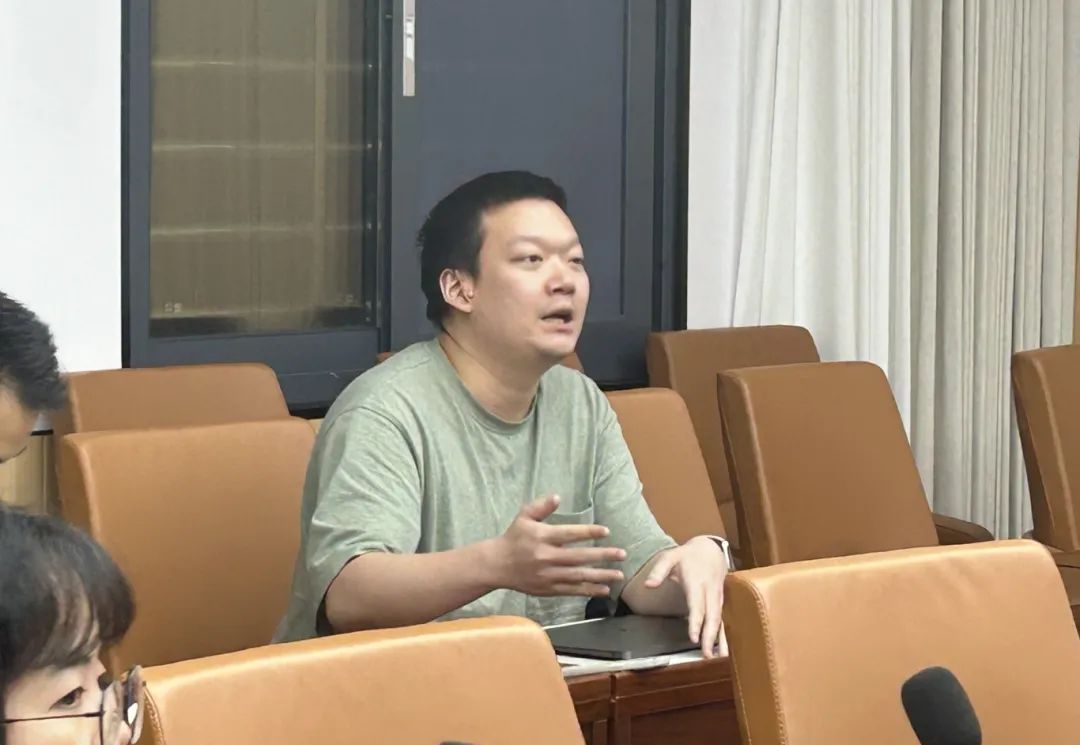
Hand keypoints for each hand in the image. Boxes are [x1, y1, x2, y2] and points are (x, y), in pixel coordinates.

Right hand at [491, 495, 626, 596]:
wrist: (497, 565)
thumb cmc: (514, 538)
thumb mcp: (524, 517)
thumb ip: (540, 506)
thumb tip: (557, 497)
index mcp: (542, 537)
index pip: (570, 534)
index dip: (589, 532)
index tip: (606, 531)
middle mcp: (546, 557)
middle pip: (579, 557)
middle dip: (603, 556)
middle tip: (622, 554)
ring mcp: (548, 575)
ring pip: (579, 576)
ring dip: (601, 576)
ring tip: (619, 574)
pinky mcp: (548, 589)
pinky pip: (572, 590)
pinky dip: (589, 590)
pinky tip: (604, 589)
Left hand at [644, 536, 728, 657]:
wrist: (710, 549)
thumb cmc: (688, 555)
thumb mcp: (671, 556)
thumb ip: (658, 570)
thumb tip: (648, 585)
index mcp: (697, 582)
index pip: (697, 605)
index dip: (696, 622)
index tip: (693, 638)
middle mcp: (710, 591)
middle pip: (712, 616)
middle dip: (710, 636)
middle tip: (706, 655)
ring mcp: (718, 597)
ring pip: (720, 620)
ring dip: (719, 639)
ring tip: (718, 657)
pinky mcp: (720, 602)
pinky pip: (723, 619)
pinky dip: (723, 635)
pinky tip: (722, 649)